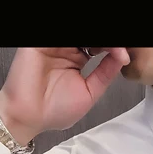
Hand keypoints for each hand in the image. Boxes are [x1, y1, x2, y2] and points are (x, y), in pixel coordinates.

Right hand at [0, 47, 130, 144]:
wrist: (29, 117)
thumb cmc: (54, 111)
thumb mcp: (89, 93)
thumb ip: (104, 74)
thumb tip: (122, 57)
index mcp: (76, 60)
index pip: (97, 46)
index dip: (111, 48)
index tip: (123, 54)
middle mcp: (65, 49)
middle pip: (89, 39)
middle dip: (106, 43)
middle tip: (117, 49)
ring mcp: (53, 45)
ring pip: (77, 36)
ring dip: (95, 41)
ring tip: (107, 48)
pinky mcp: (39, 43)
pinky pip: (58, 36)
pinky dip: (74, 40)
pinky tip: (88, 48)